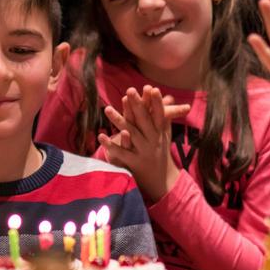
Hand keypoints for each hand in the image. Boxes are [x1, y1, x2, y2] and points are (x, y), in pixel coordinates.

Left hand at [97, 86, 185, 204]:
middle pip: (144, 121)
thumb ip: (164, 116)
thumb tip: (169, 96)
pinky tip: (100, 135)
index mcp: (160, 132)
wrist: (162, 181)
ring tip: (107, 108)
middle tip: (129, 90)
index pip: (159, 114)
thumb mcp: (164, 134)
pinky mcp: (134, 163)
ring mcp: (143, 152)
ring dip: (118, 121)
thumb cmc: (161, 152)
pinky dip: (110, 145)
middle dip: (137, 105)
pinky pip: (120, 153)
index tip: (152, 88)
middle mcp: (153, 141)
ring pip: (131, 134)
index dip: (156, 102)